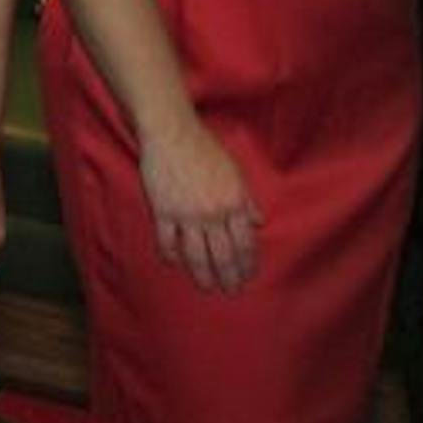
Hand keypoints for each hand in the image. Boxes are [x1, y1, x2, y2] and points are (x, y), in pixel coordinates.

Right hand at [138, 118, 260, 293]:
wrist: (172, 133)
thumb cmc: (205, 148)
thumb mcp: (235, 171)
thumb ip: (247, 199)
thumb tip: (259, 222)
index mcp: (234, 202)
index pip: (245, 244)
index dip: (247, 265)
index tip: (247, 277)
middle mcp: (213, 213)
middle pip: (223, 256)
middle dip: (228, 277)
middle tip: (229, 290)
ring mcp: (187, 214)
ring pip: (196, 255)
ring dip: (202, 275)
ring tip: (206, 286)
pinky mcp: (163, 211)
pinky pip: (167, 242)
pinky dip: (171, 255)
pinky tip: (174, 263)